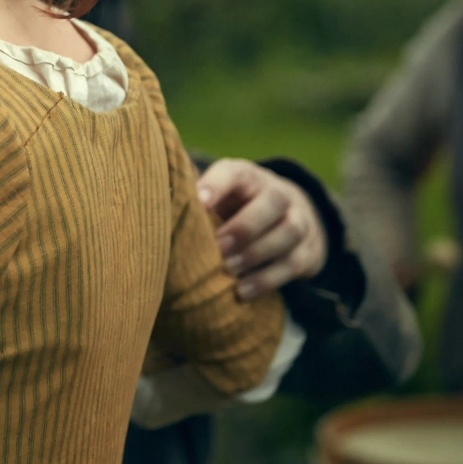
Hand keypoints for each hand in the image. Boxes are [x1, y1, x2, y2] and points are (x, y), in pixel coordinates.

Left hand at [198, 158, 325, 301]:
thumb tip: (154, 206)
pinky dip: (267, 279)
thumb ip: (191, 201)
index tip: (199, 201)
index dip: (218, 185)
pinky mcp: (308, 250)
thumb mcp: (216, 198)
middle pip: (272, 201)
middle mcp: (277, 193)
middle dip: (243, 226)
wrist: (284, 218)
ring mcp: (299, 220)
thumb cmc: (232, 209)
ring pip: (289, 231)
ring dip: (257, 253)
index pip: (236, 172)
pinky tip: (242, 291)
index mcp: (246, 177)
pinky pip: (294, 263)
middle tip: (218, 247)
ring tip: (229, 270)